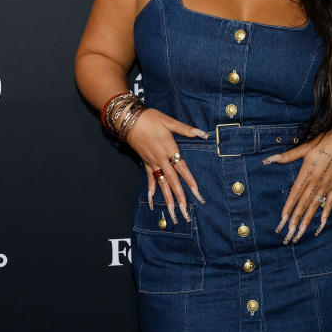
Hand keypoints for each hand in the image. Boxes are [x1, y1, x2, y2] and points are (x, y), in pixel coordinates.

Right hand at [125, 108, 208, 223]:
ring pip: (161, 184)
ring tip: (172, 213)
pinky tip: (152, 201)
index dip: (190, 181)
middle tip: (185, 212)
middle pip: (172, 181)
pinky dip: (151, 189)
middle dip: (179, 198)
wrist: (129, 120)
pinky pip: (150, 178)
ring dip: (167, 199)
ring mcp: (152, 162)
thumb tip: (202, 133)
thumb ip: (186, 129)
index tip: (197, 193)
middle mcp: (161, 159)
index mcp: (169, 149)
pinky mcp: (145, 162)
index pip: (182, 169)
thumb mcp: (169, 121)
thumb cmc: (151, 118)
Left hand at [264, 124, 331, 243]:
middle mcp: (317, 181)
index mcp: (307, 172)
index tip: (282, 219)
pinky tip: (320, 224)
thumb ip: (288, 156)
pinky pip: (330, 203)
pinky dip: (325, 214)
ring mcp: (327, 185)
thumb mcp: (306, 146)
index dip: (288, 207)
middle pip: (303, 204)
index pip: (295, 194)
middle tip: (289, 234)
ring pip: (315, 206)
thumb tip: (270, 159)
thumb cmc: (326, 140)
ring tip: (300, 233)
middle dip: (295, 219)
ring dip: (307, 221)